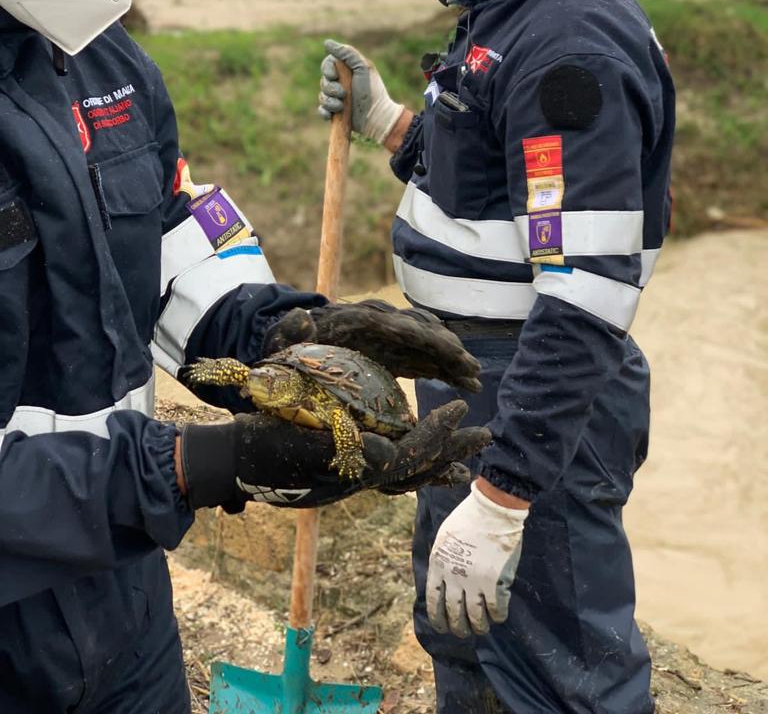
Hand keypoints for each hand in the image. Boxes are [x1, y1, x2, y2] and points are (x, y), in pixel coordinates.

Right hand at [178, 401, 490, 511]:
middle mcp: (359, 480)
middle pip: (417, 470)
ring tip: (470, 452)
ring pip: (408, 475)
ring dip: (440, 461)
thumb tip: (377, 443)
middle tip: (485, 434)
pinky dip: (416, 469)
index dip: (437, 435)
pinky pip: (391, 475)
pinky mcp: (347, 476)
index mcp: (351, 469)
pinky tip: (434, 465)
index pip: (408, 457)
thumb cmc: (261, 439)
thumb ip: (331, 430)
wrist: (234, 462)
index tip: (458, 410)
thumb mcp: (294, 426)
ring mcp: (354, 480)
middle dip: (452, 451)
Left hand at [264, 300, 481, 392]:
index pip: (400, 327)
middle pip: (423, 333)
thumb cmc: (288, 342)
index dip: (427, 339)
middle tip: (472, 372)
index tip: (451, 352)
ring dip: (453, 361)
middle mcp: (382, 323)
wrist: (294, 338)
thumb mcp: (283, 338)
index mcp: (360, 320)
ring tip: (475, 382)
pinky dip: (444, 369)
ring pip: (429, 345)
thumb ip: (291, 330)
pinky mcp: (394, 352)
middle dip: (449, 351)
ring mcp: (391, 337)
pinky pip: (424, 358)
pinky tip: (463, 384)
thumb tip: (301, 315)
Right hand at [318, 39, 403, 143]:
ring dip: (330, 101)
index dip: (327, 69)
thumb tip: (326, 43)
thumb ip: (347, 53)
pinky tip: (332, 114)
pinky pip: (322, 110)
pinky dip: (325, 112)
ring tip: (341, 106)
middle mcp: (341, 82)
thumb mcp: (363, 68)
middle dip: (331, 88)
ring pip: (322, 96)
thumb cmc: (372, 91)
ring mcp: (337, 98)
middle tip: (343, 94)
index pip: (327, 64)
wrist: (377, 116)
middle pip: (323, 81)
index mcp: (347, 70)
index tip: (334, 75)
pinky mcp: (335, 112)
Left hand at [427, 482, 527, 636]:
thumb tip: (444, 581)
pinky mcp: (496, 583)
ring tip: (482, 629)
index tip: (442, 629)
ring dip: (479, 627)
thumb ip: (443, 560)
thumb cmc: (469, 518)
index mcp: (439, 565)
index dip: (437, 619)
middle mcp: (454, 578)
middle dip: (459, 628)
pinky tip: (498, 616)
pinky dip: (497, 617)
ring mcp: (475, 582)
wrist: (493, 508)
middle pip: (454, 614)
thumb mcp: (445, 538)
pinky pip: (496, 610)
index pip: (434, 601)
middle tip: (464, 632)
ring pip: (475, 618)